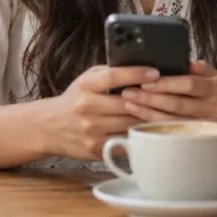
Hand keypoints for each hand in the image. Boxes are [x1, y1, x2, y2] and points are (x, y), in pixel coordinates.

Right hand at [37, 65, 158, 161]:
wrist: (49, 127)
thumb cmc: (76, 99)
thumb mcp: (88, 79)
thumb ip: (110, 73)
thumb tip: (141, 67)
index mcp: (85, 86)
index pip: (114, 77)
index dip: (136, 74)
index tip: (155, 73)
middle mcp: (86, 107)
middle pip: (127, 103)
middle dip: (149, 100)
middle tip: (167, 95)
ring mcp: (91, 130)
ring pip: (129, 123)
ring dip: (147, 118)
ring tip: (162, 112)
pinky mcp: (95, 149)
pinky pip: (125, 141)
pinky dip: (138, 135)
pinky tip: (148, 129)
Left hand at [120, 60, 216, 164]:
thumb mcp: (216, 78)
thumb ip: (200, 68)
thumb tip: (181, 59)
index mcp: (216, 89)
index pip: (189, 84)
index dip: (167, 83)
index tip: (146, 81)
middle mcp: (213, 109)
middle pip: (177, 104)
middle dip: (150, 98)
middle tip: (129, 92)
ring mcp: (206, 128)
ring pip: (172, 121)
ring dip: (147, 113)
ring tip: (129, 104)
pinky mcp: (198, 142)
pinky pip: (171, 134)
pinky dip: (153, 127)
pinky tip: (139, 121)